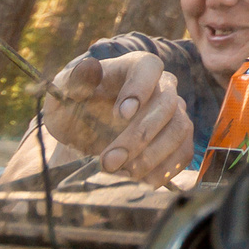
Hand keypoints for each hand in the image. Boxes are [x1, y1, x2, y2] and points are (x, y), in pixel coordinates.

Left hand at [41, 52, 192, 187]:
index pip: (149, 67)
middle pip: (166, 105)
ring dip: (152, 157)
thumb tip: (89, 67)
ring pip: (179, 129)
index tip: (120, 115)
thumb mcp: (65, 93)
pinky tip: (138, 181)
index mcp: (135, 67)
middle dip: (139, 136)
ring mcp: (175, 112)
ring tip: (121, 175)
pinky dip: (164, 170)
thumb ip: (76, 81)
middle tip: (109, 162)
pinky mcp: (179, 140)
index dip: (140, 89)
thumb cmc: (75, 105)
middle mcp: (162, 86)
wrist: (84, 132)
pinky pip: (183, 153)